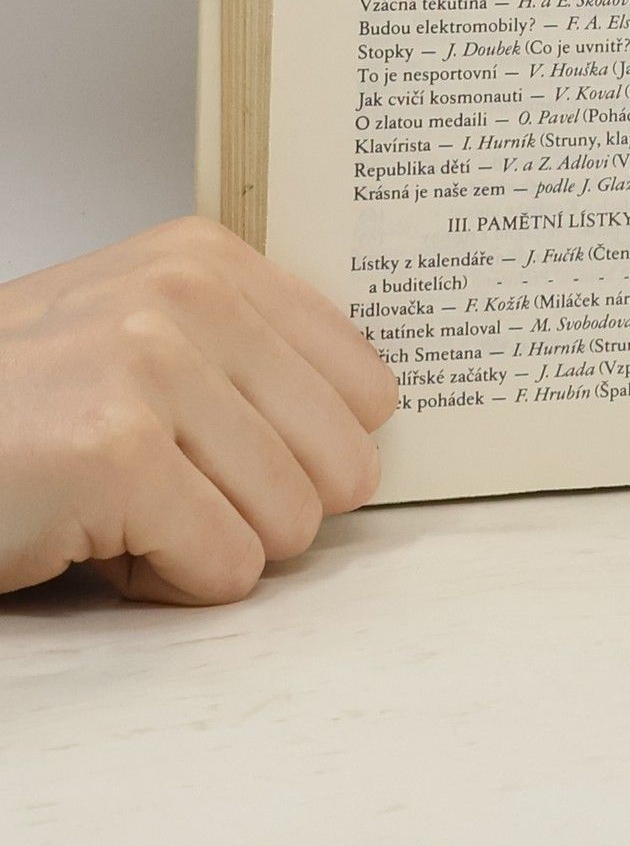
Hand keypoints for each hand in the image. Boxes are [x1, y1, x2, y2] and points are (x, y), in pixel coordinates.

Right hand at [0, 217, 397, 604]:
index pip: (370, 386)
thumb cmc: (13, 409)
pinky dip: (163, 584)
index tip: (244, 459)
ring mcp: (151, 368)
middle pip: (344, 462)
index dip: (315, 452)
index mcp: (211, 261)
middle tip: (176, 496)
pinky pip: (226, 566)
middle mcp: (190, 295)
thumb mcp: (144, 338)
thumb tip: (376, 423)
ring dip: (208, 547)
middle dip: (269, 509)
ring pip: (292, 522)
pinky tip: (93, 543)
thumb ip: (252, 359)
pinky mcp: (115, 453)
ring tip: (122, 511)